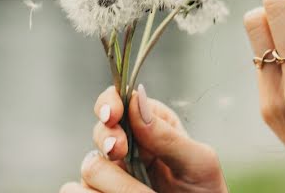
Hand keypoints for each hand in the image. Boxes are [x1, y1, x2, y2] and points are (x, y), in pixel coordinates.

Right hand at [58, 84, 227, 192]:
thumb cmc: (205, 191)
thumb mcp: (198, 162)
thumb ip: (168, 135)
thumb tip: (137, 100)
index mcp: (152, 125)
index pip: (120, 101)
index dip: (110, 103)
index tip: (113, 115)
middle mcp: (128, 146)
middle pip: (99, 132)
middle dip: (107, 140)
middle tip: (120, 151)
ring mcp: (113, 173)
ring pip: (90, 166)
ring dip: (114, 181)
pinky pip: (80, 191)